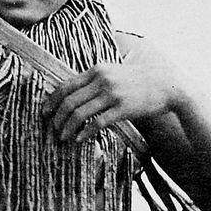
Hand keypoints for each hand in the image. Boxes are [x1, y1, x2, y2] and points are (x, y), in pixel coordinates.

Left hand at [40, 37, 180, 142]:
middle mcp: (102, 80)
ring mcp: (112, 94)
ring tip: (63, 137)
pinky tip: (79, 140)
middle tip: (53, 129)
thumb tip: (75, 93)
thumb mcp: (114, 73)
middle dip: (56, 117)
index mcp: (97, 70)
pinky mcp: (122, 108)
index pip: (66, 85)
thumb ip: (95, 80)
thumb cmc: (138, 82)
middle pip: (68, 100)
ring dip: (67, 127)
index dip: (51, 100)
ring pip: (79, 112)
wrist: (166, 85)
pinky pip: (97, 123)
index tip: (44, 112)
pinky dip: (85, 133)